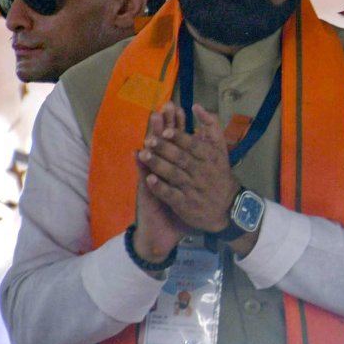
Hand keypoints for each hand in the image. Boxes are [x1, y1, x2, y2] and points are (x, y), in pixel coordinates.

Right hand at [132, 106, 185, 262]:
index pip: (176, 143)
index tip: (179, 108)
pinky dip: (141, 167)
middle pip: (164, 143)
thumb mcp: (193, 195)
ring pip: (152, 155)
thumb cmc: (181, 215)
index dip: (177, 126)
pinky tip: (136, 153)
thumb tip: (206, 157)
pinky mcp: (146, 194)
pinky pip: (143, 179)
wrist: (162, 237)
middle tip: (165, 105)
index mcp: (175, 170)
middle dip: (165, 124)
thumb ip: (198, 175)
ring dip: (152, 137)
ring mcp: (153, 181)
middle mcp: (162, 172)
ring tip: (152, 119)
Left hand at [137, 104, 240, 234]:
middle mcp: (201, 172)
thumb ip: (210, 125)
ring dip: (158, 165)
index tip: (166, 131)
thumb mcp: (220, 146)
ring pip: (174, 175)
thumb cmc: (219, 172)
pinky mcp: (185, 204)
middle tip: (149, 140)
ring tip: (143, 155)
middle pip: (181, 159)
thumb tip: (196, 105)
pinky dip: (160, 187)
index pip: (194, 146)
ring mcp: (193, 189)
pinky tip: (149, 179)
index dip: (180, 138)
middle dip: (165, 149)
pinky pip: (171, 195)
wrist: (228, 206)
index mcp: (210, 157)